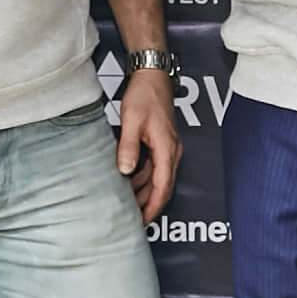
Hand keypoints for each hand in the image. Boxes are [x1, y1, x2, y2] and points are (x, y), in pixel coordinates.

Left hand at [114, 70, 180, 220]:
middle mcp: (171, 151)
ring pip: (156, 177)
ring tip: (125, 202)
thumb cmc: (144, 95)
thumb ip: (129, 147)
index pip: (163, 187)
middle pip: (161, 186)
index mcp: (167, 149)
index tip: (143, 221)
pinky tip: (127, 181)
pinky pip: (153, 166)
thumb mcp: (132, 121)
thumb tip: (126, 171)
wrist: (152, 76)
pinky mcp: (161, 143)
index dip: (153, 206)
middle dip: (147, 204)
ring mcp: (167, 147)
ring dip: (142, 190)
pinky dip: (141, 177)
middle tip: (131, 218)